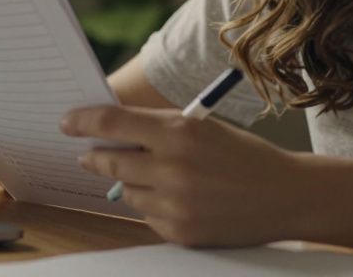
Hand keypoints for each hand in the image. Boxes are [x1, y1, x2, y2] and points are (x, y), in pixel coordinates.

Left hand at [60, 105, 301, 246]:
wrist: (286, 195)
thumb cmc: (243, 154)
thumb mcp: (203, 128)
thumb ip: (159, 129)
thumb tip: (112, 132)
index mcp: (179, 131)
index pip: (112, 121)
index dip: (83, 120)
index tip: (67, 122)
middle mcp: (173, 167)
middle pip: (110, 159)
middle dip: (95, 154)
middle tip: (87, 152)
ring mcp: (175, 203)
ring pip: (127, 191)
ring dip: (132, 182)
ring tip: (158, 175)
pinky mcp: (180, 231)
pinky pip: (147, 216)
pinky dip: (154, 206)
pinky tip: (180, 199)